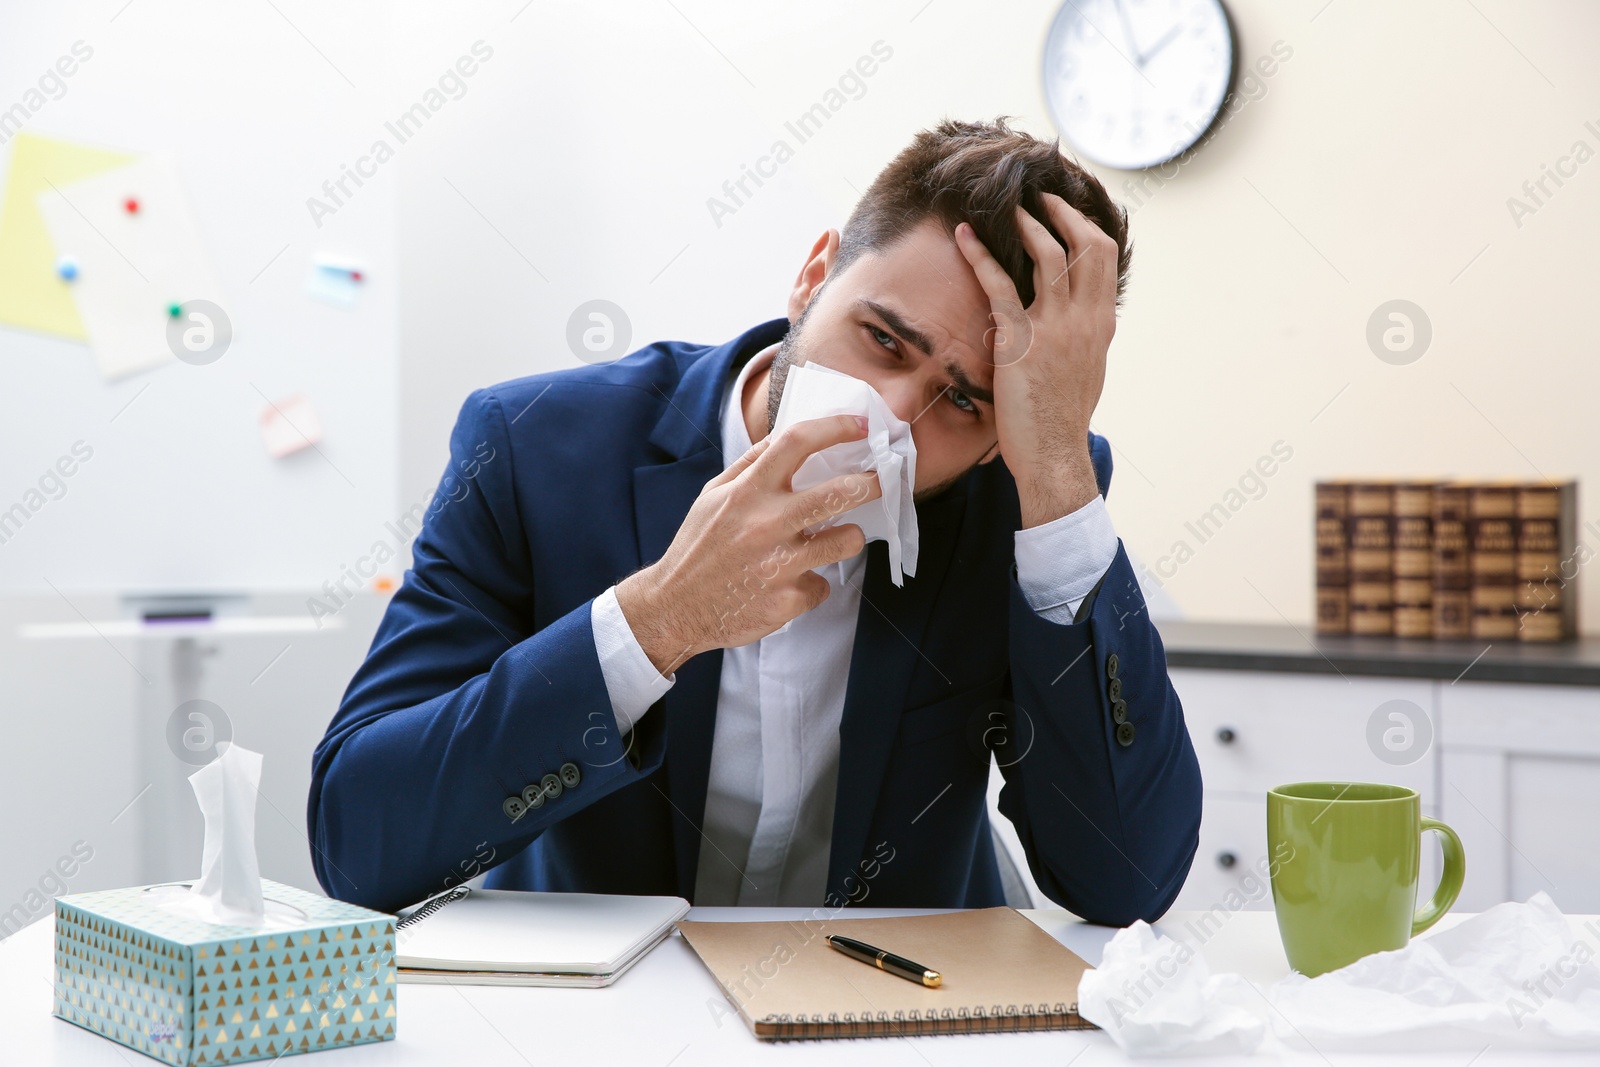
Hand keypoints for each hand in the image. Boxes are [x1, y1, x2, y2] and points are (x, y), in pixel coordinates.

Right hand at [614, 414, 881, 674]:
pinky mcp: (787, 601)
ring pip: (846, 541)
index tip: (861, 426)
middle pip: (839, 493)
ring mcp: (778, 565)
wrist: (676, 608)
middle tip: (883, 481)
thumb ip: (751, 464)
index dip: (837, 427)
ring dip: (848, 537)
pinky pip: (821, 585)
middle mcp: (765, 524)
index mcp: (747, 492)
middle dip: (872, 483)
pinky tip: (788, 583)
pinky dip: (811, 583)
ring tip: (834, 538)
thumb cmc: (698, 546)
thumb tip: (790, 437)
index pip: (798, 442)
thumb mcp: (714, 495)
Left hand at [954, 192, 1118, 527]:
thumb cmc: (1062, 419)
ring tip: (1010, 210)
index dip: (1085, 223)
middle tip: (1040, 197)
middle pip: (1087, 244)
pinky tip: (964, 238)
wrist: (1054, 455)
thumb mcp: (1087, 370)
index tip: (1066, 209)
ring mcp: (1056, 329)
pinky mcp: (1021, 342)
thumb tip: (1081, 318)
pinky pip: (1000, 287)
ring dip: (1029, 225)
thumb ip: (1085, 337)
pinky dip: (981, 256)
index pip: (1105, 255)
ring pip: (1050, 255)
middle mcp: (1085, 319)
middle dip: (1063, 213)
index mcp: (1101, 324)